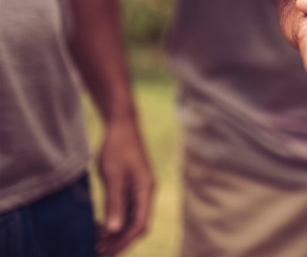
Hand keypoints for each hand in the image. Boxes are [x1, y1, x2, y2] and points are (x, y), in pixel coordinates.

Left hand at [95, 120, 154, 256]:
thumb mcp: (112, 176)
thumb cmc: (117, 147)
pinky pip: (128, 209)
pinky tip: (102, 225)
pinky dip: (116, 220)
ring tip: (97, 242)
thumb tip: (114, 230)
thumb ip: (115, 203)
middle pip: (138, 226)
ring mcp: (141, 189)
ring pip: (133, 219)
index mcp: (145, 190)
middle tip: (98, 251)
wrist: (122, 124)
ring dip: (117, 233)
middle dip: (120, 241)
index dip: (123, 242)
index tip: (104, 252)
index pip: (139, 226)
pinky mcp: (133, 185)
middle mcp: (146, 192)